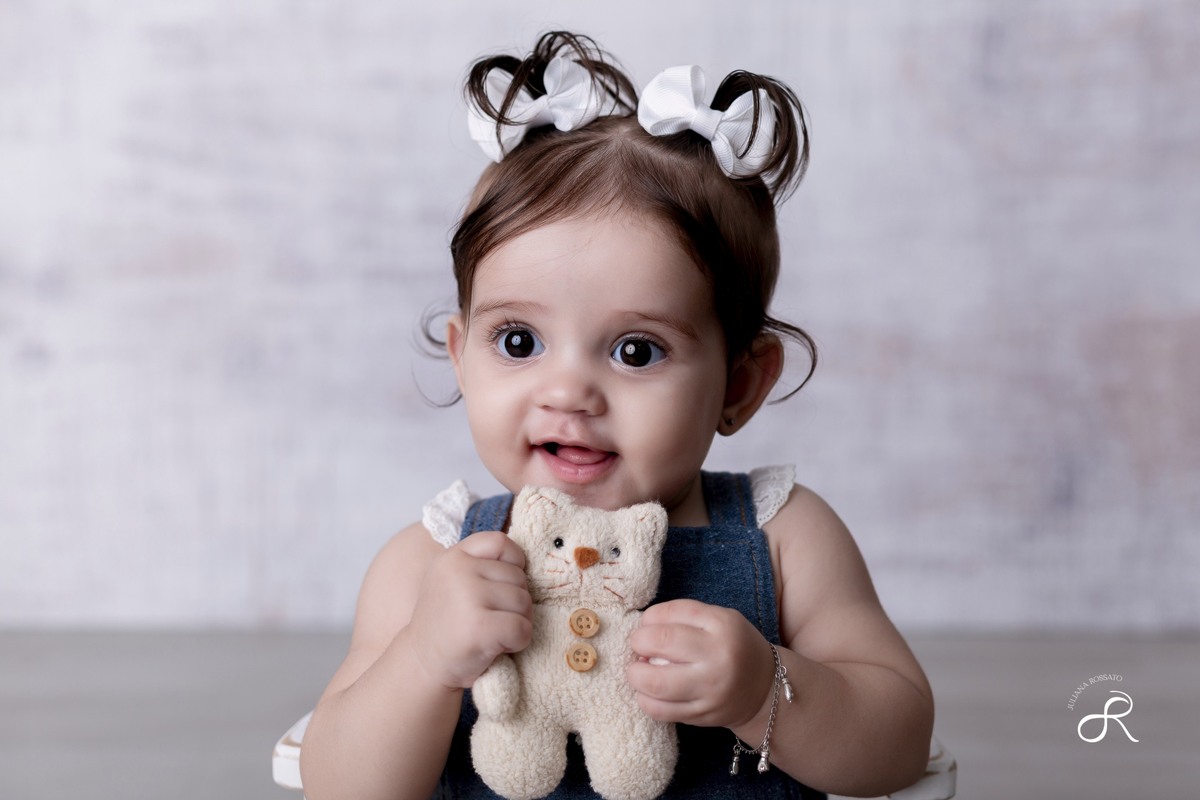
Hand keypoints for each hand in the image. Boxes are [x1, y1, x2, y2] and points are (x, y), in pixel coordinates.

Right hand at [405, 531, 532, 690]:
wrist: (421, 665)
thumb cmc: (447, 623)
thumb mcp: (451, 581)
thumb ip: (480, 565)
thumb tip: (525, 562)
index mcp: (453, 557)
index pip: (501, 543)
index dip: (513, 563)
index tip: (502, 586)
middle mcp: (459, 571)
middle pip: (519, 577)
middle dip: (515, 602)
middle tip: (493, 619)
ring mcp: (469, 597)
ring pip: (524, 602)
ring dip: (518, 622)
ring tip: (494, 633)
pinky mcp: (480, 627)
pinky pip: (522, 627)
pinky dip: (518, 641)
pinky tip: (498, 647)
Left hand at [626, 599, 775, 728]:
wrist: (765, 689)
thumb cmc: (734, 647)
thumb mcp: (720, 619)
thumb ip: (684, 616)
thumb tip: (642, 626)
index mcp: (722, 624)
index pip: (672, 612)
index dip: (648, 618)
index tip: (646, 625)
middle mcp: (718, 656)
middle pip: (659, 642)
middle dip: (638, 643)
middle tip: (639, 647)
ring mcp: (710, 689)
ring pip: (655, 683)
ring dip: (635, 675)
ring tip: (639, 670)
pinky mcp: (702, 715)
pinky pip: (660, 710)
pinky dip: (644, 700)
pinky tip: (648, 692)